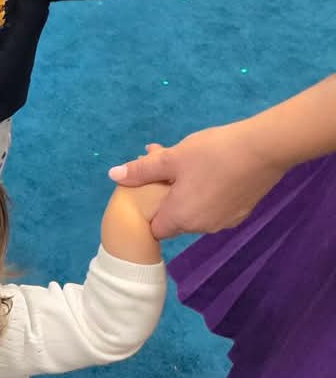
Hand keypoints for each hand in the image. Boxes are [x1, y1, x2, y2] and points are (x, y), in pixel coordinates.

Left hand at [108, 128, 284, 238]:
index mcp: (181, 218)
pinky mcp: (241, 212)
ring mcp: (224, 222)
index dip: (148, 208)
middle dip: (165, 192)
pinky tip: (210, 167)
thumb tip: (113, 176)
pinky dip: (206, 191)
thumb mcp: (171, 159)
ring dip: (184, 189)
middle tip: (163, 160)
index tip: (149, 185)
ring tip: (184, 158)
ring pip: (195, 209)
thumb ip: (141, 170)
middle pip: (175, 217)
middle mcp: (202, 227)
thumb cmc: (211, 154)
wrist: (264, 150)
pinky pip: (214, 206)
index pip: (155, 228)